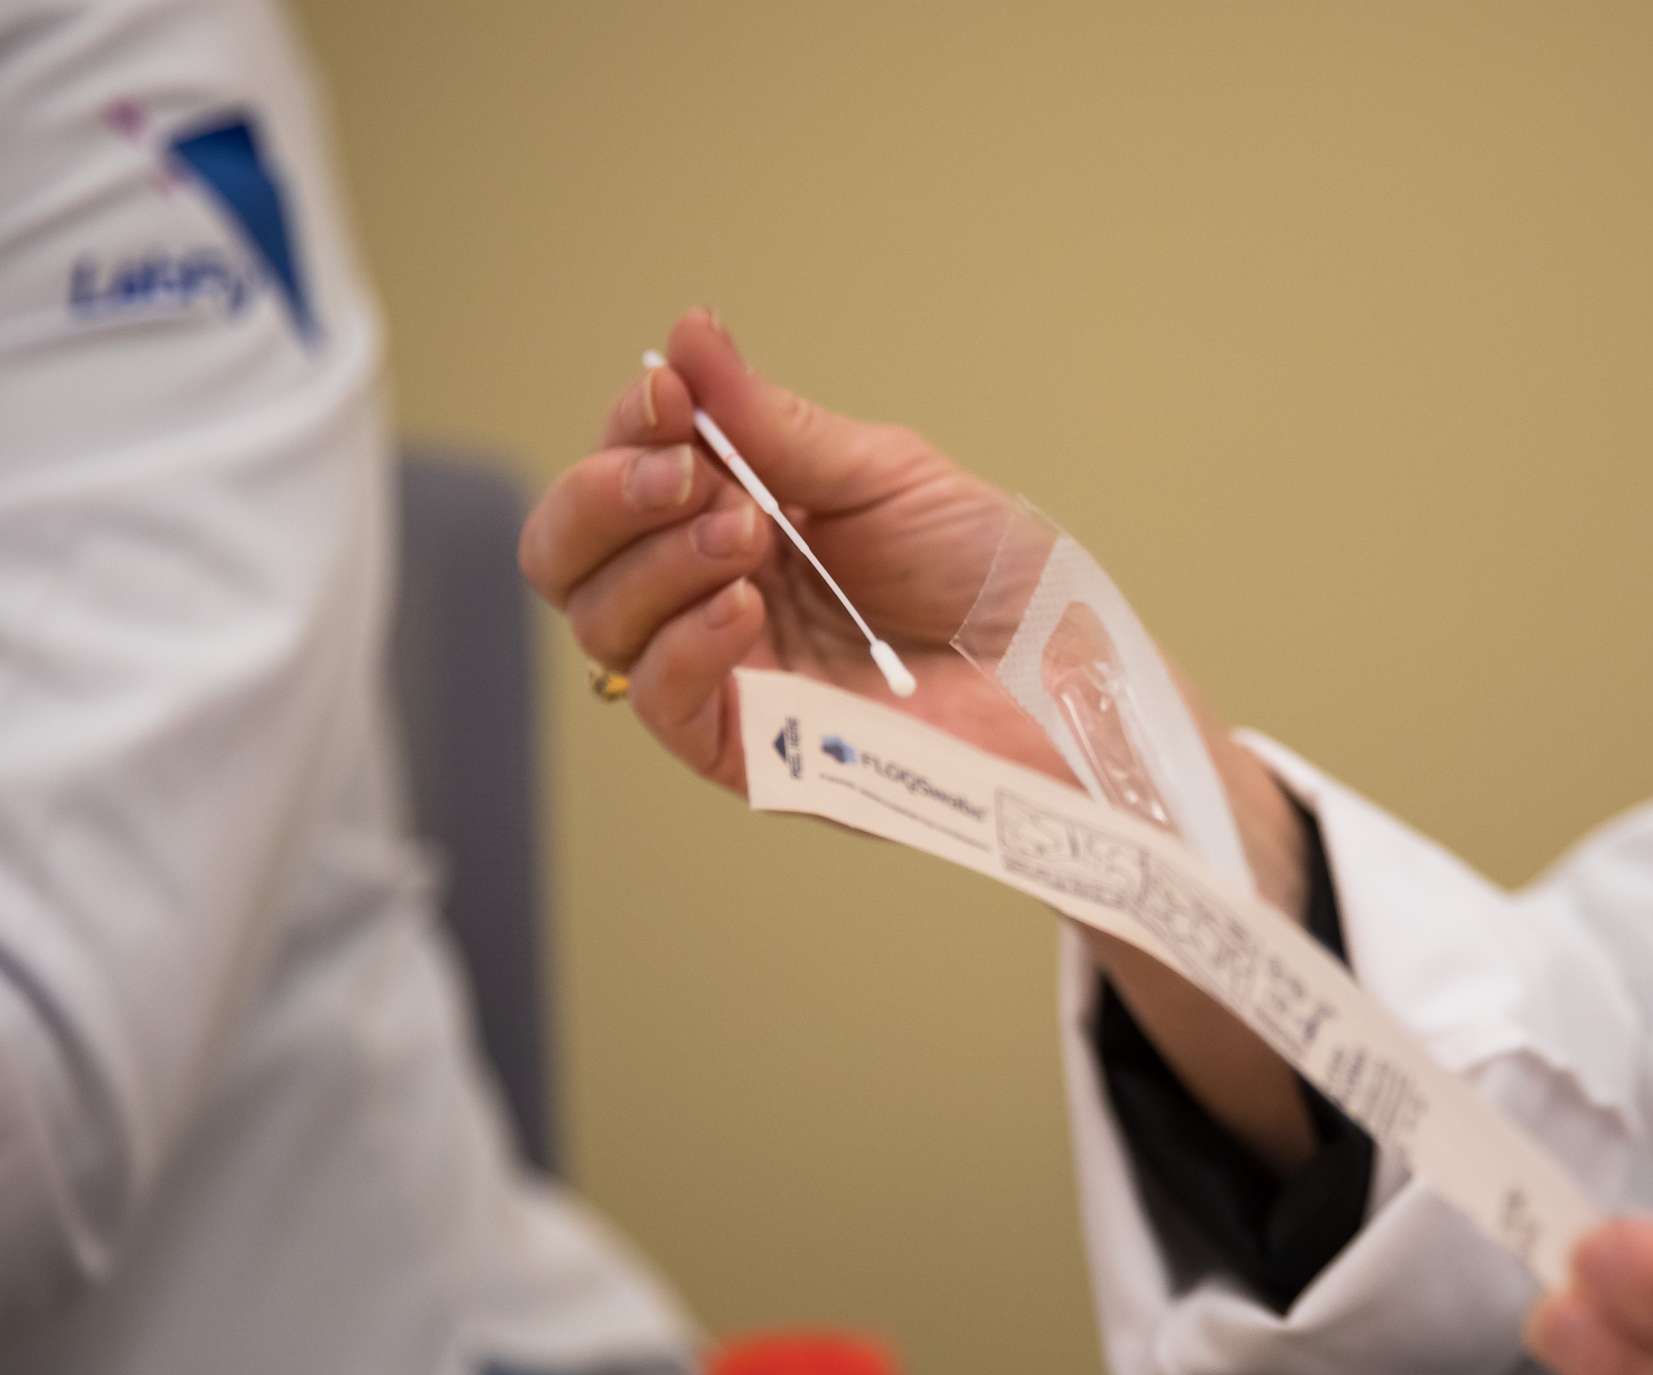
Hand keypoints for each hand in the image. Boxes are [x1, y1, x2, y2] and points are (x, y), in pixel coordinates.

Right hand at [518, 307, 1063, 792]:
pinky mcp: (753, 751)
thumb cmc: (993, 579)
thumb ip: (774, 422)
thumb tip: (689, 332)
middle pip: (571, 552)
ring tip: (748, 535)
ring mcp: (727, 674)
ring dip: (656, 562)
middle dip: (606, 495)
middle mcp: (711, 593)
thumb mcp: (883, 475)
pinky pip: (662, 702)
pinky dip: (682, 644)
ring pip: (602, 621)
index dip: (626, 428)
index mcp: (735, 516)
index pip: (622, 470)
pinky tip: (741, 607)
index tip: (669, 396)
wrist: (1067, 678)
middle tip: (685, 471)